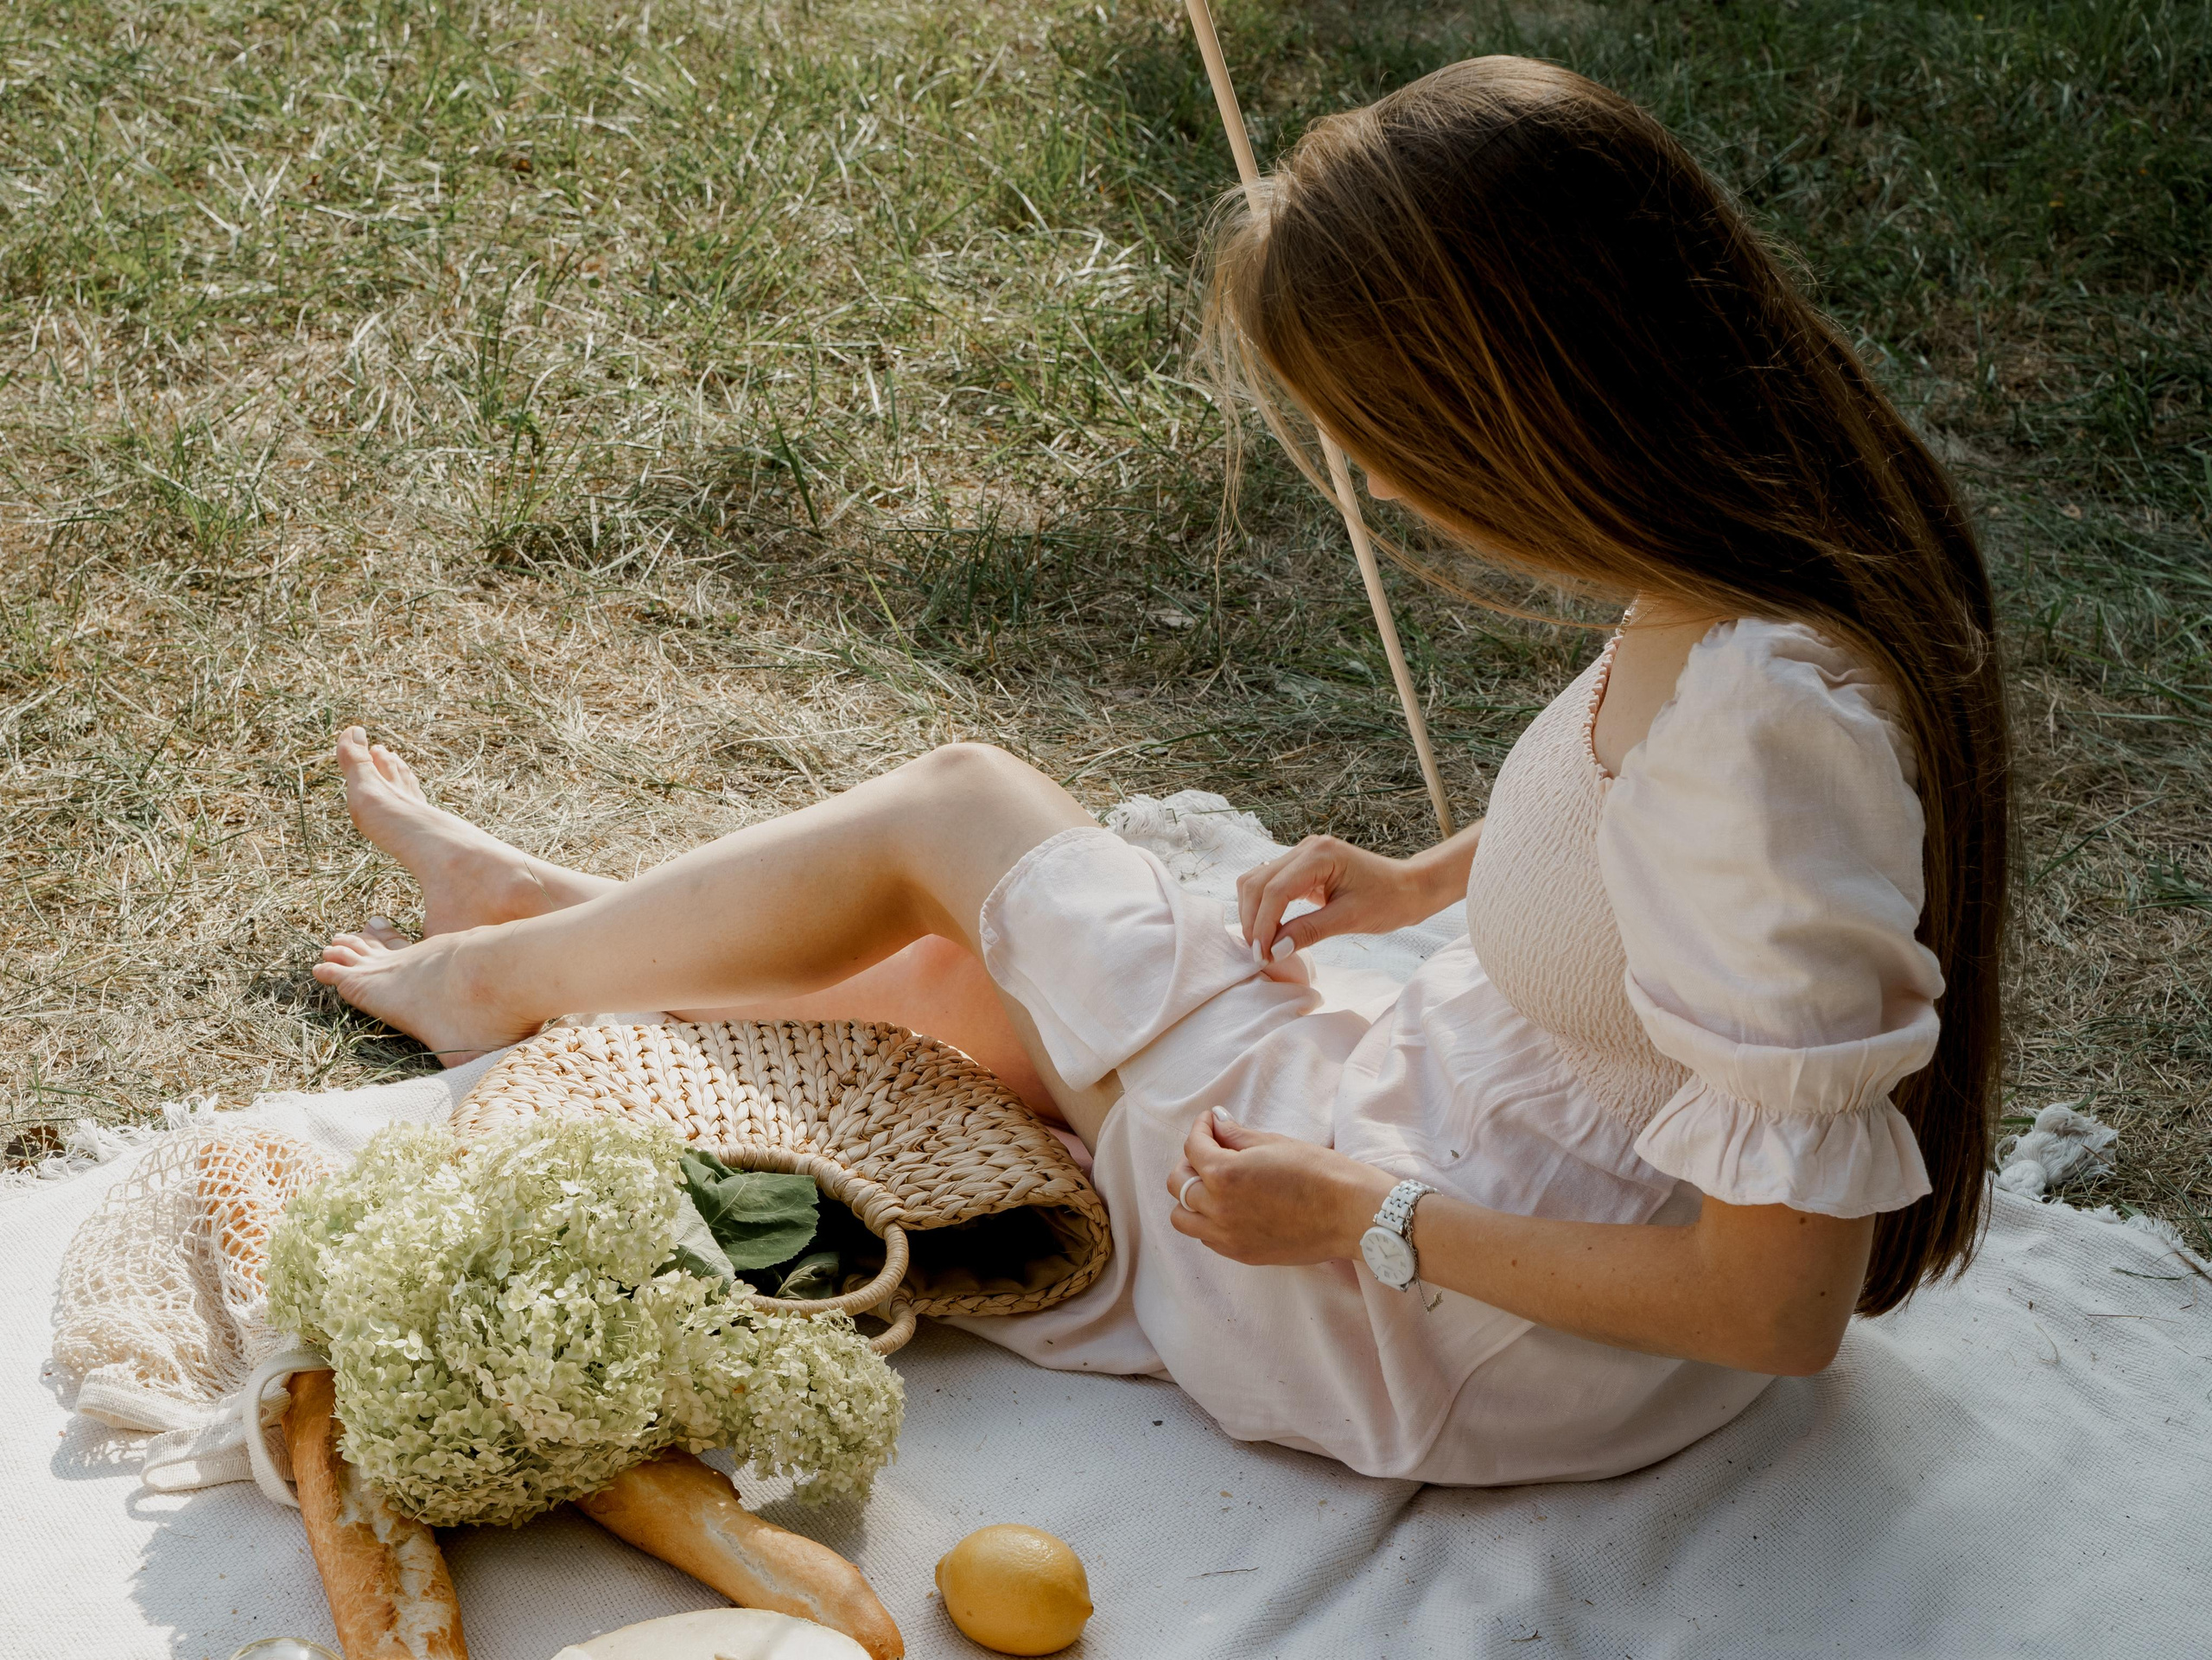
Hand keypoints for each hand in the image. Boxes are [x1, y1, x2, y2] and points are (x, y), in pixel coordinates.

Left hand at [1166, 1110, 1395, 1265]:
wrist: (1350, 1214)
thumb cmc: (1319, 1173)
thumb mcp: (1275, 1144)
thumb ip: (1237, 1135)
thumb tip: (1217, 1121)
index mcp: (1224, 1174)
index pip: (1193, 1147)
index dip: (1200, 1128)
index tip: (1212, 1121)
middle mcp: (1218, 1208)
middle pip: (1178, 1184)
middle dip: (1189, 1161)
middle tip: (1211, 1150)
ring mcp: (1227, 1236)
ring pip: (1183, 1218)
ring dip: (1190, 1198)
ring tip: (1213, 1185)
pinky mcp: (1242, 1254)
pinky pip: (1207, 1238)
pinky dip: (1207, 1221)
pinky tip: (1229, 1208)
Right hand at [1235, 835, 1437, 960]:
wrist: (1409, 888)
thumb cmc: (1389, 900)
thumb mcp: (1350, 919)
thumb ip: (1309, 931)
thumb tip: (1274, 950)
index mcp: (1320, 855)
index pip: (1275, 890)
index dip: (1263, 924)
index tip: (1263, 955)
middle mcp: (1306, 848)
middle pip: (1257, 883)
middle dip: (1253, 920)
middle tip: (1260, 955)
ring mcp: (1302, 854)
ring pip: (1256, 881)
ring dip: (1253, 913)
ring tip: (1263, 945)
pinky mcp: (1301, 866)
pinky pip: (1269, 884)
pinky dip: (1263, 907)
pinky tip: (1270, 930)